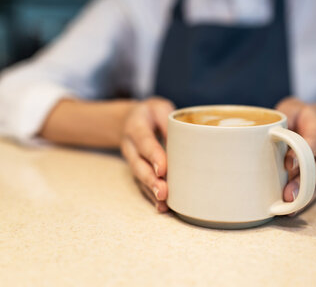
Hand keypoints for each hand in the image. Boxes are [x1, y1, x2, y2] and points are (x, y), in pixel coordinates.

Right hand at [120, 97, 174, 211]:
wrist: (131, 119)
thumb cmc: (151, 114)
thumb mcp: (159, 108)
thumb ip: (168, 121)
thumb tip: (185, 138)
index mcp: (135, 127)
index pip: (144, 142)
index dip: (153, 156)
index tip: (162, 169)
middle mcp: (130, 146)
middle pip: (138, 165)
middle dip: (151, 180)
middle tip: (163, 192)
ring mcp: (132, 160)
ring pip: (140, 178)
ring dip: (151, 191)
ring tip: (163, 203)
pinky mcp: (138, 170)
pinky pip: (142, 184)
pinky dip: (151, 196)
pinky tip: (162, 207)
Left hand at [276, 97, 315, 213]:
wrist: (313, 121)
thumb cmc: (296, 116)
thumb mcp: (291, 109)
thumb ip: (283, 118)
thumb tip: (269, 134)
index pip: (312, 142)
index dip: (300, 155)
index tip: (288, 165)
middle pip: (315, 170)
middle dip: (301, 183)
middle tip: (287, 194)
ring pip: (314, 184)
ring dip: (301, 197)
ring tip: (287, 207)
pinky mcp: (311, 177)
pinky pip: (310, 191)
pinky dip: (300, 203)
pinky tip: (288, 212)